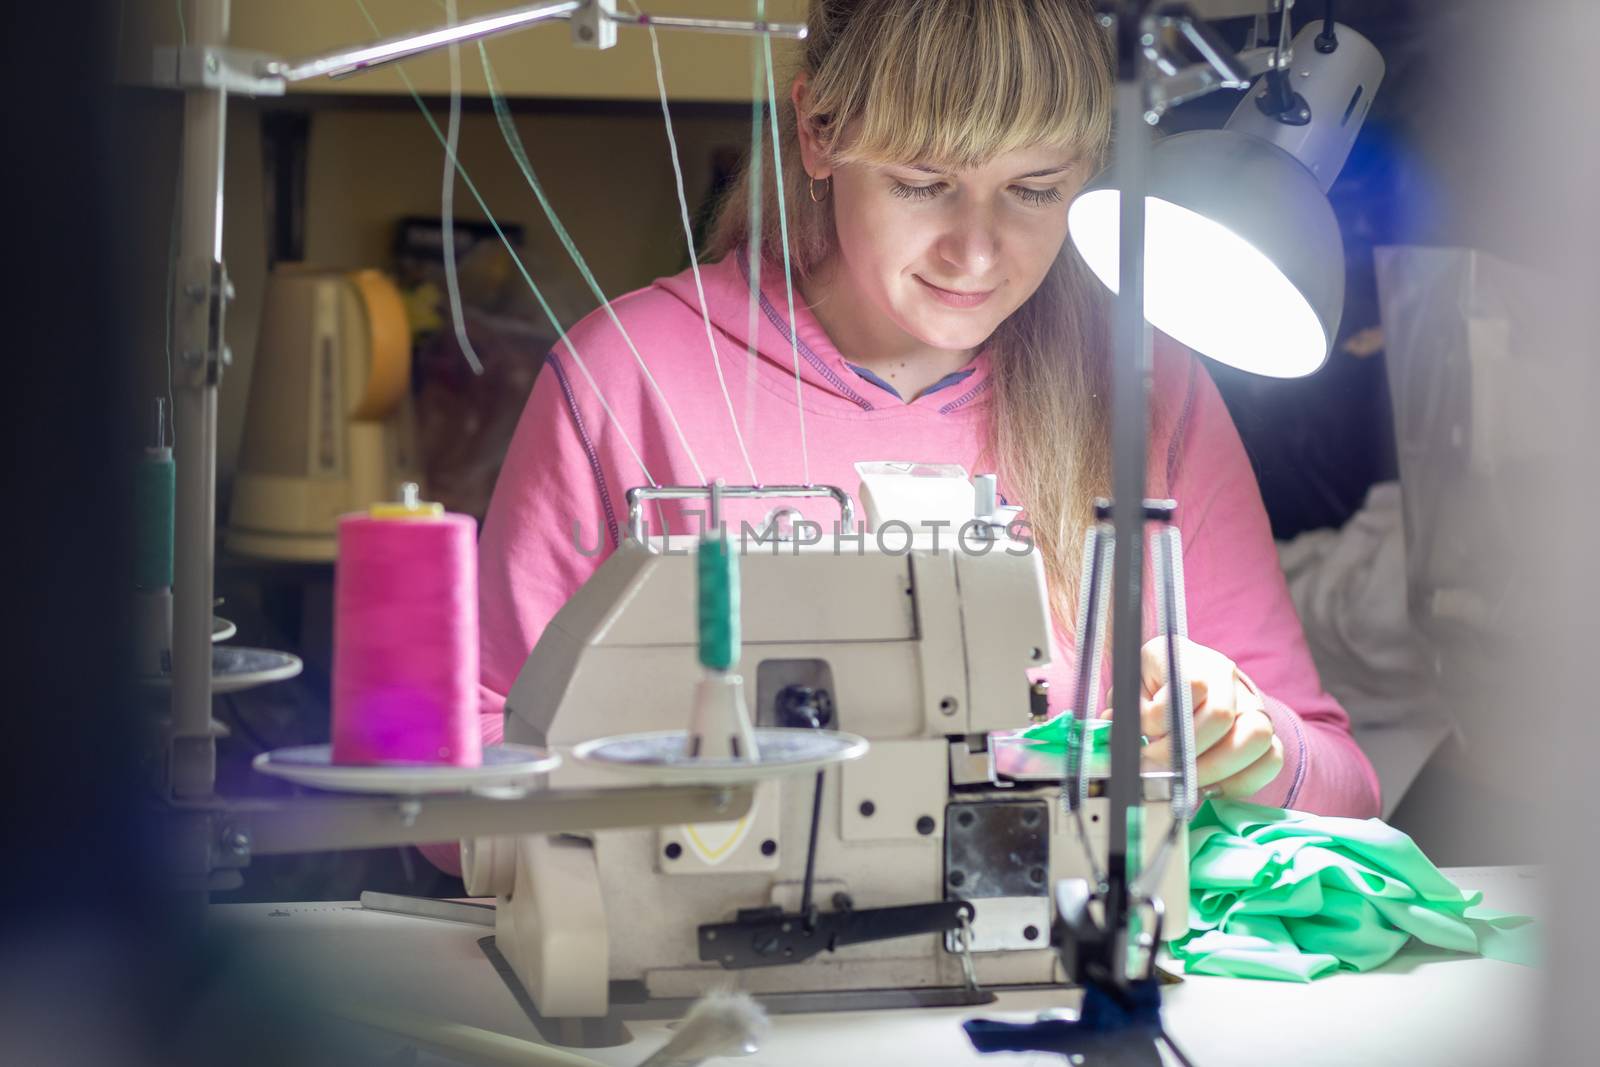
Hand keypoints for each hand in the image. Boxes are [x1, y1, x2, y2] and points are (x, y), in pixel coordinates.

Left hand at [1102, 637, 1283, 798]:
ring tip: (1186, 782)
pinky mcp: (1267, 732)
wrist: (1181, 686)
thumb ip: (1127, 711)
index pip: (1190, 686)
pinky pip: (1271, 759)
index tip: (1145, 736)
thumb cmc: (1150, 692)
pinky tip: (1211, 787)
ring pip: (1255, 737)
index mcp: (1185, 656)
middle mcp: (1223, 673)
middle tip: (1160, 768)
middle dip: (1186, 753)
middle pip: (1222, 716)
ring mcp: (1250, 702)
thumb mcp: (1130, 693)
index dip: (1164, 719)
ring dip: (1215, 769)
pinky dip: (1240, 782)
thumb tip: (1116, 728)